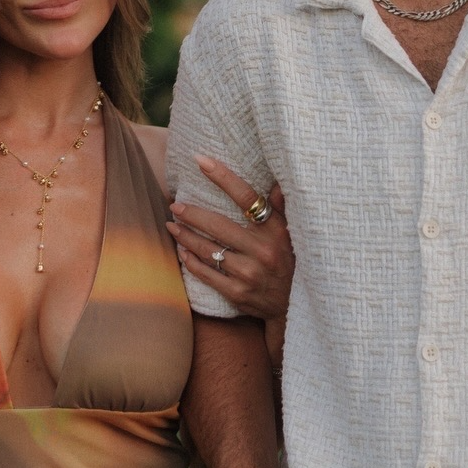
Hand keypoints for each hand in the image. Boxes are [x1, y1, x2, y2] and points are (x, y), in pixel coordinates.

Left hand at [169, 157, 293, 323]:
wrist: (294, 306)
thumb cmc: (290, 261)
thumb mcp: (291, 232)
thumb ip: (282, 206)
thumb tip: (275, 179)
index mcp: (276, 230)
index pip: (246, 197)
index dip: (222, 177)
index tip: (200, 160)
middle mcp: (262, 251)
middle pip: (218, 225)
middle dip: (191, 214)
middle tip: (174, 205)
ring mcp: (249, 274)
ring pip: (208, 250)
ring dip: (185, 236)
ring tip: (172, 225)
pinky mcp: (238, 293)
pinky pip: (206, 274)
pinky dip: (190, 262)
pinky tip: (182, 252)